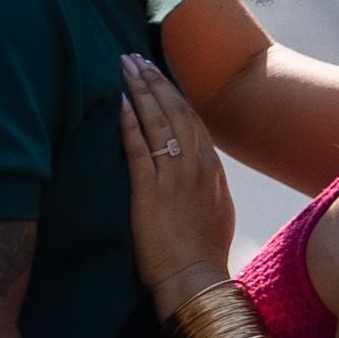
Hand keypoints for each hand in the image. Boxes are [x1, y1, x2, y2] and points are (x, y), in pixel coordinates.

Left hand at [121, 50, 238, 308]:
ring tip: (125, 67)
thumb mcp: (217, 208)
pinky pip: (139, 150)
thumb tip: (201, 165)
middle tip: (134, 58)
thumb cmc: (205, 251)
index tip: (156, 72)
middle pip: (173, 111)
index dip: (172, 92)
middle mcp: (195, 165)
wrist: (197, 279)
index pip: (190, 118)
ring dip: (141, 91)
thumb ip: (208, 181)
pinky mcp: (150, 192)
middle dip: (153, 81)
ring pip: (157, 122)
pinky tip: (121, 103)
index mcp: (211, 168)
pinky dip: (130, 124)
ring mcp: (174, 177)